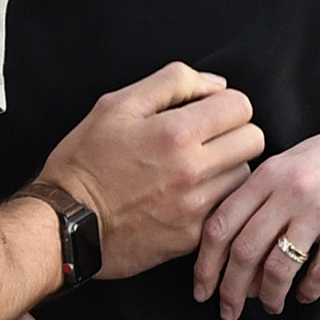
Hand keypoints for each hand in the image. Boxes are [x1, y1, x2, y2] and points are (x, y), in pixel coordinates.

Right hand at [36, 61, 262, 280]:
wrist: (66, 223)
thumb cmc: (84, 162)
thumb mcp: (114, 105)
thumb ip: (170, 83)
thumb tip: (214, 85)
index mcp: (175, 132)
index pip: (240, 106)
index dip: (225, 104)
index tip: (207, 113)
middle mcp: (193, 170)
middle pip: (254, 140)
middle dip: (235, 133)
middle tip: (208, 140)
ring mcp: (196, 206)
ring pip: (244, 177)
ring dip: (228, 169)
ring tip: (197, 171)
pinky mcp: (193, 236)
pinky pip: (227, 209)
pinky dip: (215, 200)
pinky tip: (189, 197)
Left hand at [195, 110, 319, 319]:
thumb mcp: (293, 160)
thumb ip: (261, 193)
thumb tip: (231, 247)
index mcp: (267, 173)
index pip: (219, 225)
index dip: (204, 264)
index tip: (200, 289)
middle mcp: (289, 190)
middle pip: (243, 251)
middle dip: (230, 290)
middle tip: (227, 312)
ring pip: (279, 267)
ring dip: (269, 295)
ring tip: (270, 305)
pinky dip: (308, 290)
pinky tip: (304, 296)